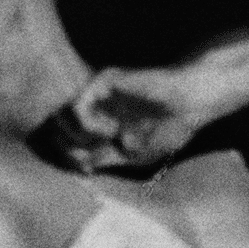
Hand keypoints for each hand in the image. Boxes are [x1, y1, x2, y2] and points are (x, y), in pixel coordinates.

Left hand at [71, 64, 214, 168]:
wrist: (191, 103)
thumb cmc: (168, 128)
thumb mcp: (133, 155)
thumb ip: (105, 159)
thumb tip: (79, 167)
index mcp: (96, 119)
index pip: (63, 136)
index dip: (67, 156)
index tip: (88, 168)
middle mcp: (92, 102)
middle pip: (56, 126)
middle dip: (68, 148)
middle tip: (94, 157)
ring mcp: (97, 89)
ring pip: (62, 115)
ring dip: (80, 136)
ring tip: (109, 140)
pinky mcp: (104, 79)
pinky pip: (80, 105)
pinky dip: (91, 125)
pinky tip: (114, 130)